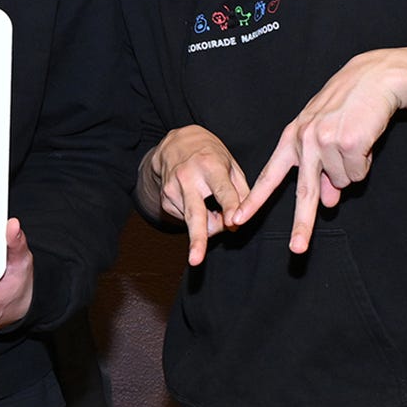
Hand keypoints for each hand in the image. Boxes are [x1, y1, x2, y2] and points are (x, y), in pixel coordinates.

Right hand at [146, 126, 249, 265]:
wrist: (175, 144)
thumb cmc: (210, 155)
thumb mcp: (232, 165)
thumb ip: (241, 193)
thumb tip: (236, 224)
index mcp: (209, 165)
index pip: (223, 191)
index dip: (230, 208)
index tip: (233, 222)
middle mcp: (187, 178)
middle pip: (195, 214)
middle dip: (197, 239)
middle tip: (196, 261)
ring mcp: (173, 191)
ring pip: (195, 224)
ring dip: (210, 224)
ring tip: (212, 205)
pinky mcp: (165, 201)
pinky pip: (187, 221)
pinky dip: (199, 218)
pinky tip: (198, 201)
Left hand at [233, 49, 402, 252]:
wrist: (370, 79)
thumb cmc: (345, 109)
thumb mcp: (325, 137)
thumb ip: (321, 171)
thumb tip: (328, 203)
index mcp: (290, 139)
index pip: (268, 175)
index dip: (253, 200)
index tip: (237, 220)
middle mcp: (302, 141)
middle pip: (302, 192)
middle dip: (301, 224)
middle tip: (297, 250)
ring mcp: (324, 141)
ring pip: (342, 182)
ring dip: (352, 169)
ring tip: (353, 141)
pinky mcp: (347, 142)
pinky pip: (358, 173)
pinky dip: (364, 163)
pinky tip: (363, 139)